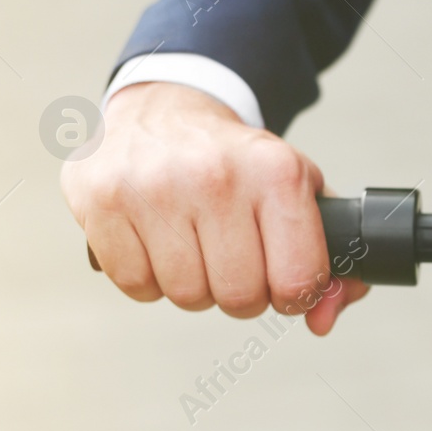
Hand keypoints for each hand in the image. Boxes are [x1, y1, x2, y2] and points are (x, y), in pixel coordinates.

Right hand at [61, 82, 367, 333]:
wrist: (164, 111)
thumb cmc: (237, 166)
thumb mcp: (297, 196)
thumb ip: (329, 263)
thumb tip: (322, 319)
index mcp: (277, 172)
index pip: (297, 281)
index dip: (293, 294)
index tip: (282, 279)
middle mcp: (216, 175)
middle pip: (239, 297)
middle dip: (241, 293)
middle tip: (233, 260)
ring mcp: (154, 186)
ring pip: (186, 296)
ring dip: (193, 285)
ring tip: (193, 244)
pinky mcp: (102, 199)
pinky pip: (135, 285)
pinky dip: (148, 278)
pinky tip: (156, 241)